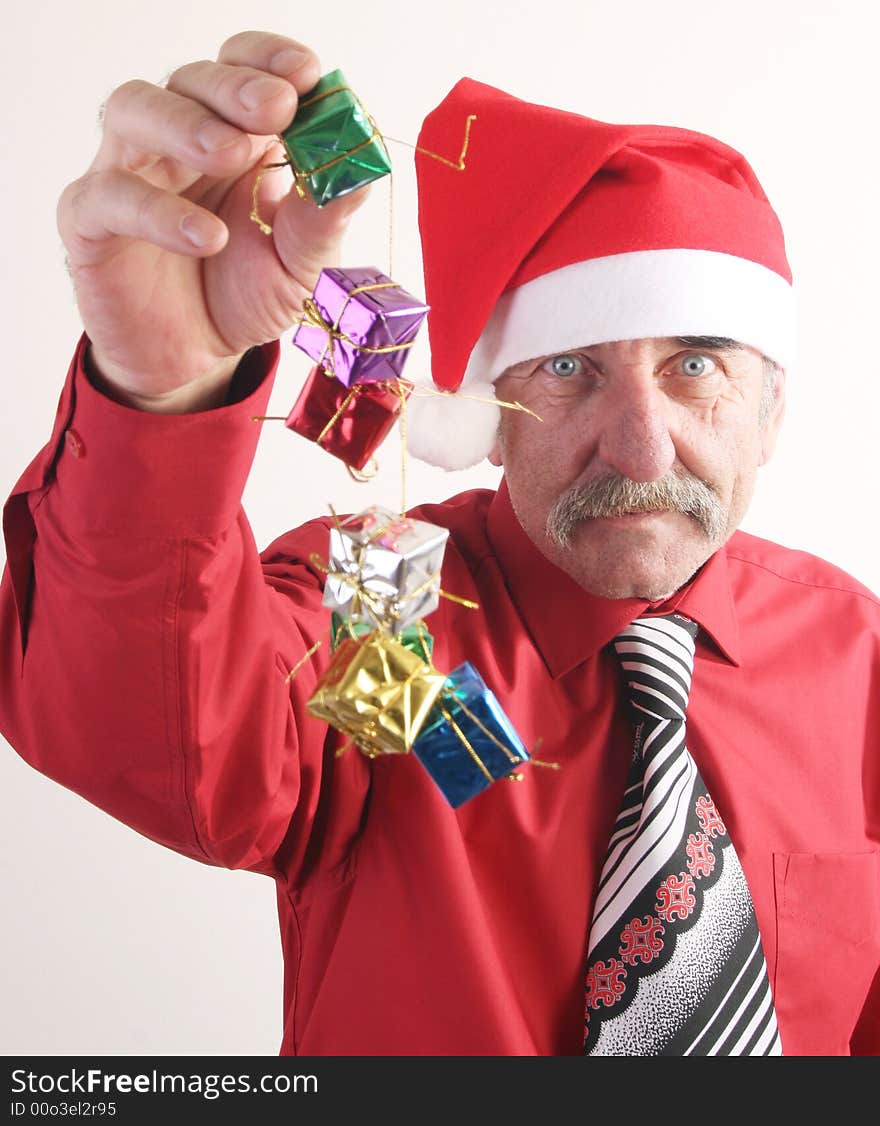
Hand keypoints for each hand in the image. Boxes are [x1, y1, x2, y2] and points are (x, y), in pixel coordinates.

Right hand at [57, 31, 368, 411]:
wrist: (197, 361)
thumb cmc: (247, 295)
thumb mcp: (302, 264)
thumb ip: (325, 218)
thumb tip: (365, 169)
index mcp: (236, 137)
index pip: (243, 69)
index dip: (269, 60)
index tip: (306, 72)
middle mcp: (177, 141)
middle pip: (192, 79)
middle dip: (235, 87)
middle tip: (275, 107)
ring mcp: (129, 172)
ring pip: (134, 110)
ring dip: (184, 124)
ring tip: (229, 154)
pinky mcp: (90, 221)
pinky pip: (110, 197)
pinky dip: (158, 212)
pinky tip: (206, 236)